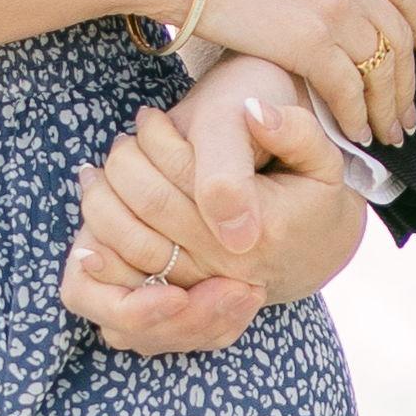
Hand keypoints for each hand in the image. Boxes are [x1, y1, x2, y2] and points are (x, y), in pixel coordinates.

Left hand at [64, 66, 366, 350]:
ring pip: (128, 244)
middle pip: (147, 208)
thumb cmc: (312, 196)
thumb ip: (296, 131)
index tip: (150, 116)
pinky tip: (95, 218)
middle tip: (119, 142)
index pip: (184, 178)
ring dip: (101, 202)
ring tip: (98, 172)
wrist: (315, 250)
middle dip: (121, 166)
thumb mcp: (321, 158)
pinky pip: (127, 284)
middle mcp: (229, 267)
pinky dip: (102, 253)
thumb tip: (255, 112)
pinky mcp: (182, 304)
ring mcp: (203, 288)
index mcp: (263, 228)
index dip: (155, 140)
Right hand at [166, 0, 415, 154]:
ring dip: (388, 107)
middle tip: (408, 116)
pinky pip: (348, 88)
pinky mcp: (309, 40)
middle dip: (408, 82)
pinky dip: (357, 116)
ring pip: (380, 67)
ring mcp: (332, 6)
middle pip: (397, 35)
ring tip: (388, 136)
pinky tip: (356, 134)